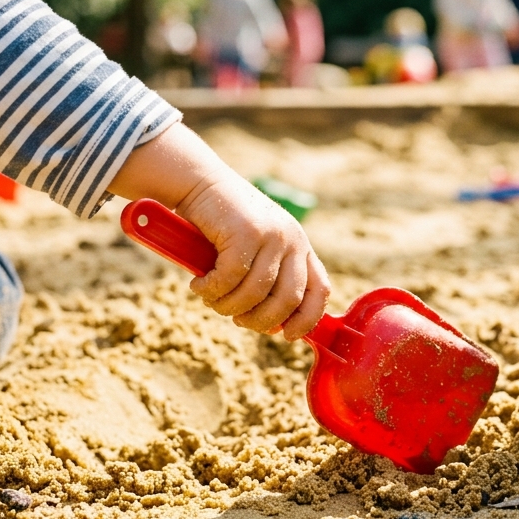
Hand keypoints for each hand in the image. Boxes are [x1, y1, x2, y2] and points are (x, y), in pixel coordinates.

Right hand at [177, 172, 328, 337]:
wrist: (199, 182)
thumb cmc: (222, 224)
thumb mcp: (253, 252)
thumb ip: (267, 279)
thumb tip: (275, 326)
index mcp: (300, 246)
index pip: (319, 290)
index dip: (307, 319)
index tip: (287, 336)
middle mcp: (293, 239)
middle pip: (288, 300)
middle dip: (260, 320)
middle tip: (236, 318)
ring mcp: (272, 234)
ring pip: (255, 293)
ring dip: (228, 306)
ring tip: (210, 298)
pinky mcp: (247, 232)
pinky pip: (230, 278)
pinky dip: (211, 289)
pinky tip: (199, 284)